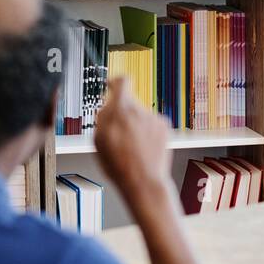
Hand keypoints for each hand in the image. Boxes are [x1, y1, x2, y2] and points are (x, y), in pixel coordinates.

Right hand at [94, 77, 172, 203]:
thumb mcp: (99, 140)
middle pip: (129, 102)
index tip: (112, 86)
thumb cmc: (119, 165)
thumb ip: (103, 117)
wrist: (143, 181)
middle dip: (122, 114)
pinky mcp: (164, 126)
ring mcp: (153, 118)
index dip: (116, 82)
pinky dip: (147, 132)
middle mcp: (138, 110)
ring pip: (140, 115)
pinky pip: (151, 123)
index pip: (122, 82)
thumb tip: (108, 103)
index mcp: (120, 110)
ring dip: (135, 126)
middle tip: (118, 134)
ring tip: (131, 147)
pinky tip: (143, 148)